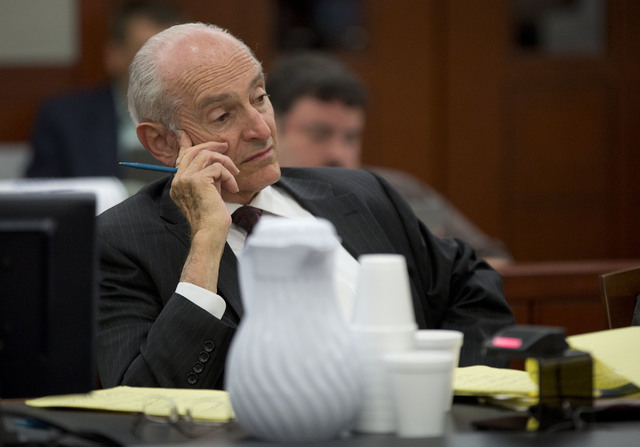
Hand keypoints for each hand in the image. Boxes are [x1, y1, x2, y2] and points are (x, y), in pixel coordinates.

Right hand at [170, 131, 239, 291]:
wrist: (210, 234)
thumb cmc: (213, 219)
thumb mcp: (209, 193)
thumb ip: (208, 178)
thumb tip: (214, 164)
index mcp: (178, 184)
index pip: (181, 157)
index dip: (185, 144)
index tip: (185, 134)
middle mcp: (178, 180)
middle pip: (193, 151)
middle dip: (211, 146)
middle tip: (226, 147)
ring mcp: (186, 180)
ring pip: (206, 155)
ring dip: (225, 162)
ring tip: (234, 175)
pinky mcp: (198, 181)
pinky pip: (217, 168)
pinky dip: (229, 175)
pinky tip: (233, 187)